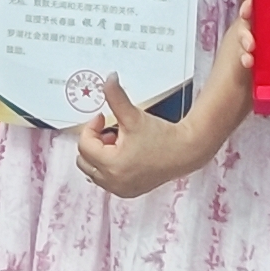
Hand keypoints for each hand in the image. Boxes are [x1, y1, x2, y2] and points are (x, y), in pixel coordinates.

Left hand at [76, 72, 212, 197]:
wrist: (185, 152)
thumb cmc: (162, 137)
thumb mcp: (134, 116)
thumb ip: (116, 96)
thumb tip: (108, 78)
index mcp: (112, 165)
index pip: (84, 145)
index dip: (91, 128)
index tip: (103, 119)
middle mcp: (114, 182)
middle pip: (84, 160)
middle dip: (94, 143)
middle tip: (110, 131)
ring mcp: (121, 189)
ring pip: (93, 171)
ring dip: (100, 155)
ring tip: (119, 142)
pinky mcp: (128, 192)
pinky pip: (106, 180)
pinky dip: (109, 166)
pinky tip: (125, 154)